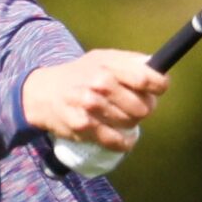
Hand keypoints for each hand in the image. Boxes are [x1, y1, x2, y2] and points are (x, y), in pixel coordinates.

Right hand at [23, 50, 168, 153]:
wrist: (43, 92)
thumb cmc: (79, 74)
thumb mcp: (102, 58)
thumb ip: (130, 62)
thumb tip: (158, 67)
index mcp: (109, 64)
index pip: (146, 78)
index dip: (159, 86)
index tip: (158, 89)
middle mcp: (100, 83)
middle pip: (143, 106)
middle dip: (144, 108)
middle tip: (134, 106)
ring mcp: (91, 105)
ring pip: (131, 123)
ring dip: (131, 124)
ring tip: (120, 117)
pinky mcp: (83, 126)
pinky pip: (116, 141)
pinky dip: (124, 143)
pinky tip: (122, 139)